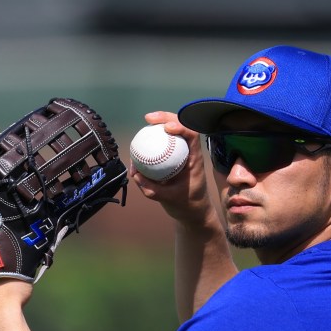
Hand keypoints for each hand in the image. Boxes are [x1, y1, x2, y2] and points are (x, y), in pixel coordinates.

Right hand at [131, 111, 215, 226]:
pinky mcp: (172, 159)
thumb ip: (152, 189)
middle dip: (166, 117)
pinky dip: (151, 142)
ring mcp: (180, 155)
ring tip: (146, 122)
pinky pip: (162, 146)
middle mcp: (188, 153)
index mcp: (195, 159)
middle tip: (149, 118)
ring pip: (171, 134)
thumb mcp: (170, 200)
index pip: (192, 135)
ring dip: (159, 125)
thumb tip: (136, 174)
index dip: (181, 126)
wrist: (192, 212)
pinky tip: (139, 146)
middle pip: (181, 126)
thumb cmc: (187, 205)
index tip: (167, 127)